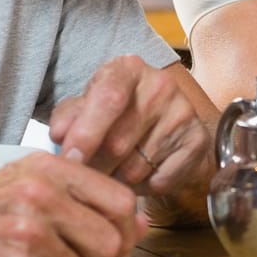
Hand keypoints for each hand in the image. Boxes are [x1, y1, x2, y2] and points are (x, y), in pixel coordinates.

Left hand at [49, 55, 212, 197]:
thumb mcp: (88, 106)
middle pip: (118, 142)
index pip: (108, 99)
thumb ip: (68, 117)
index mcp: (128, 69)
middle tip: (87, 172)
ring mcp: (183, 114)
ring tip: (115, 170)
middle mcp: (160, 86)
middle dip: (96, 166)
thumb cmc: (118, 113)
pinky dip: (143, 187)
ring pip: (136, 167)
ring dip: (118, 179)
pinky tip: (140, 174)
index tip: (69, 159)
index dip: (86, 133)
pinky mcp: (197, 142)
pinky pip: (159, 181)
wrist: (169, 123)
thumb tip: (59, 134)